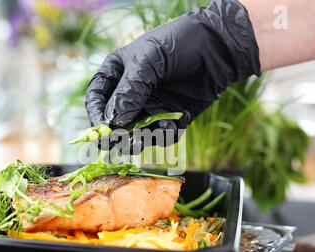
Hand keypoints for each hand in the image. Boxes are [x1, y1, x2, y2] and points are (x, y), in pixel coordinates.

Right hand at [85, 0, 260, 150]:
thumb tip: (113, 123)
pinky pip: (161, 134)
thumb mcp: (148, 62)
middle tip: (116, 144)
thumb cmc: (178, 44)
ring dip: (137, 140)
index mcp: (118, 73)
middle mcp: (131, 93)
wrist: (218, 48)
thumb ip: (129, 92)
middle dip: (115, 133)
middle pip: (115, 120)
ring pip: (136, 132)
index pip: (97, 98)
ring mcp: (151, 106)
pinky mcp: (171, 117)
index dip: (96, 115)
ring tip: (139, 142)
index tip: (101, 131)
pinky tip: (173, 123)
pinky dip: (164, 134)